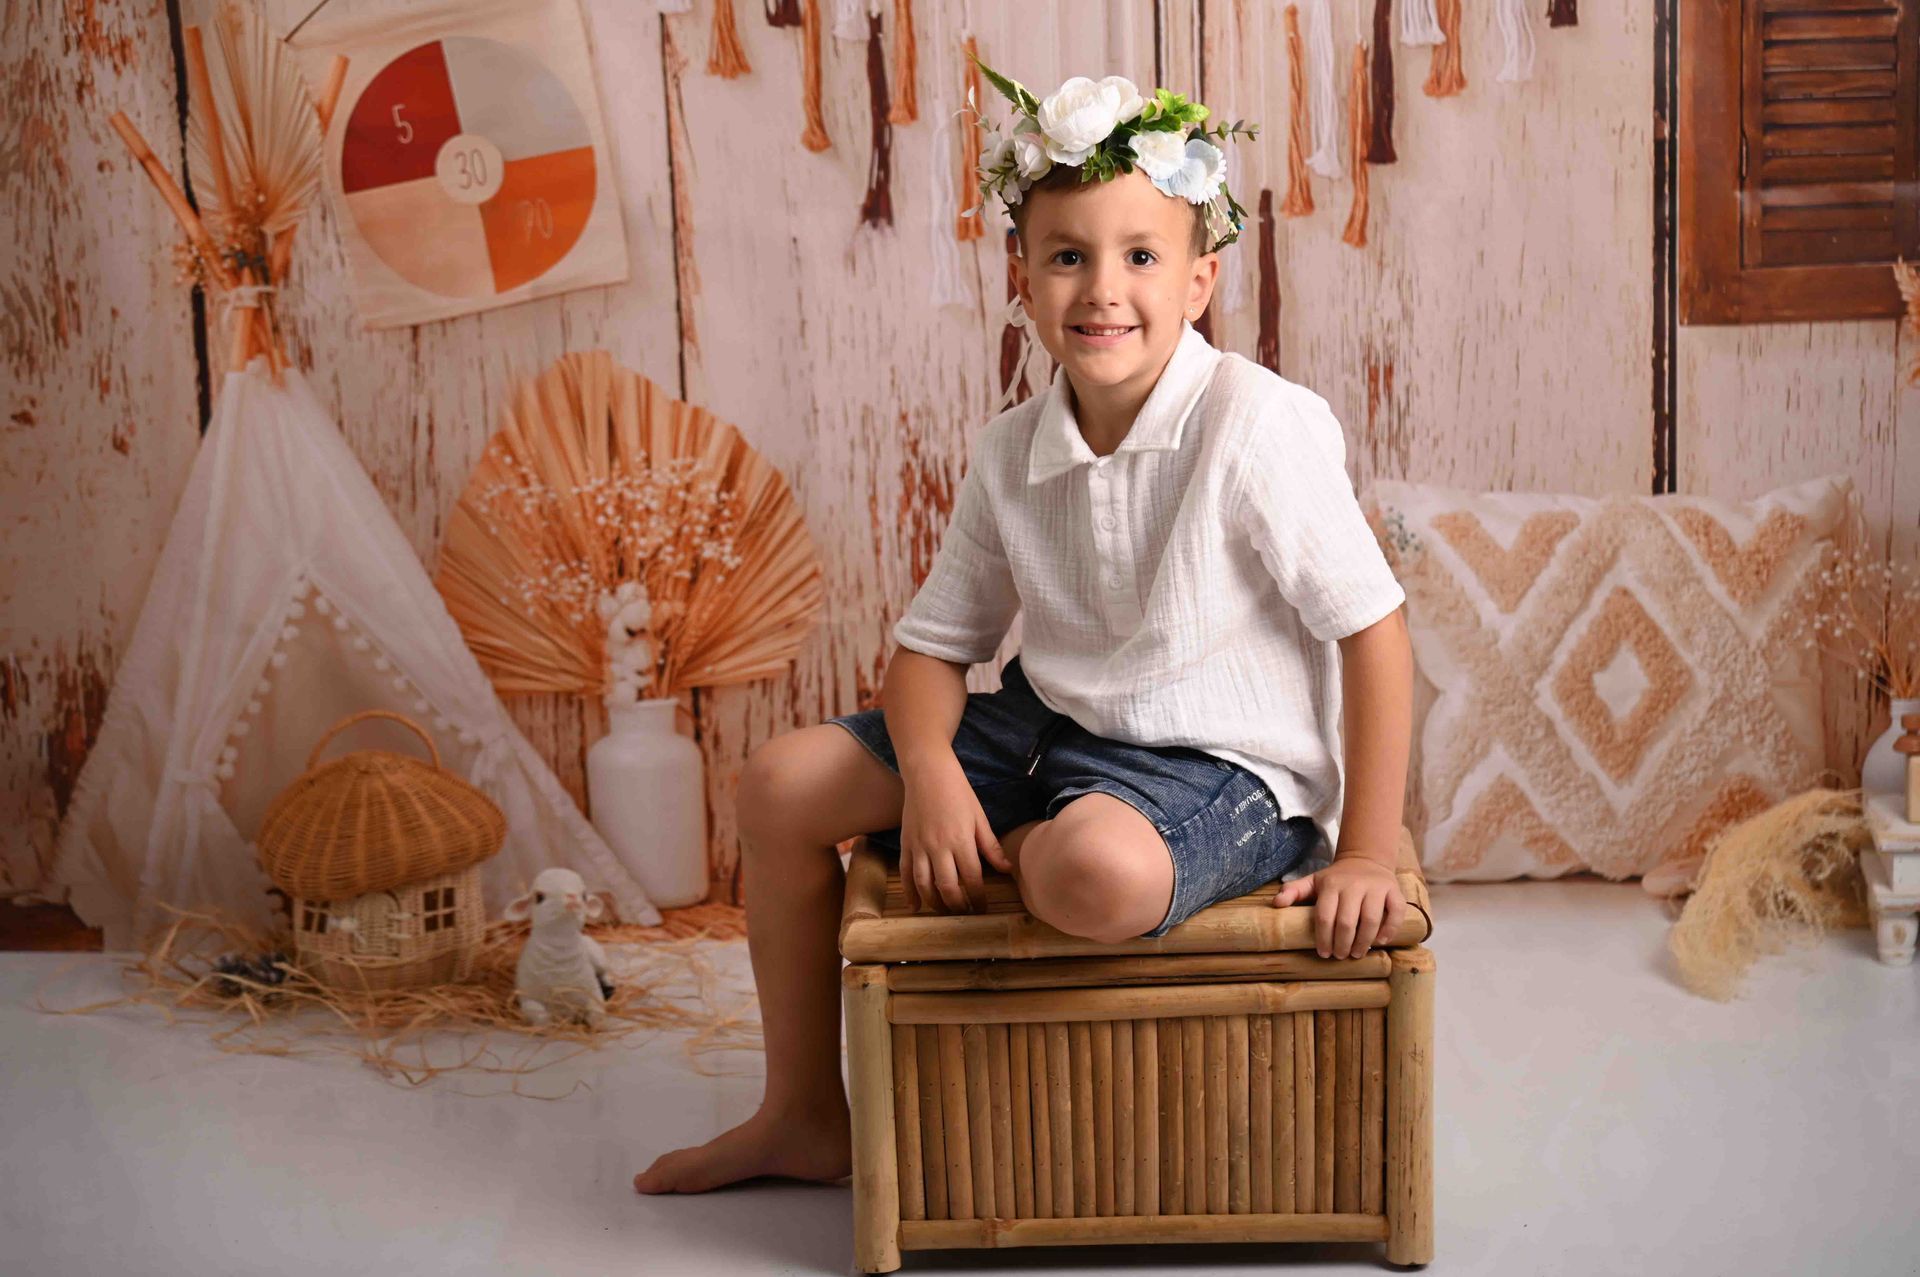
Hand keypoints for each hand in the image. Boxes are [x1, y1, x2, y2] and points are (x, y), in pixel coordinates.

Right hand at [898, 754, 1011, 915]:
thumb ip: (991, 846)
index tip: (983, 909)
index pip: (973, 879)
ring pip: (924, 885)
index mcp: (962, 841)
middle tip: (965, 914)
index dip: (978, 898)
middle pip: (948, 887)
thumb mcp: (979, 817)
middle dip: (958, 905)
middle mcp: (939, 847)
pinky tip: (915, 906)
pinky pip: (905, 873)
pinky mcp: (906, 843)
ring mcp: (919, 846)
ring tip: (945, 911)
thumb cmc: (958, 792)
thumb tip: (1006, 869)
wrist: (928, 773)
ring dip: (935, 903)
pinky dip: (909, 892)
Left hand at [1269, 856, 1406, 958]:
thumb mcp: (1314, 881)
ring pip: (1371, 919)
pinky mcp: (1394, 891)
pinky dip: (1389, 929)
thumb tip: (1276, 904)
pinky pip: (1395, 912)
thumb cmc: (1337, 878)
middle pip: (1347, 921)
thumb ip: (1294, 891)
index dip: (1323, 938)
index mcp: (1332, 884)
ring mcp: (1376, 887)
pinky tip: (1380, 942)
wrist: (1366, 860)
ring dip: (1364, 941)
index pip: (1325, 915)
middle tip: (1340, 956)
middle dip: (1342, 943)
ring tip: (1357, 953)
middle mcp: (1354, 885)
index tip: (1324, 953)